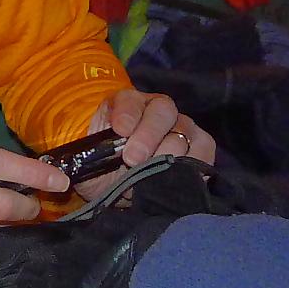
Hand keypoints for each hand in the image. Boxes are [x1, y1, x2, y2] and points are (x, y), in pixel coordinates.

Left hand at [78, 90, 215, 197]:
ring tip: (150, 173)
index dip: (127, 113)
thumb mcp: (86, 158)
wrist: (120, 187)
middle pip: (162, 111)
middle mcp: (157, 109)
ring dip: (166, 154)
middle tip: (132, 159)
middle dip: (147, 135)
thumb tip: (95, 156)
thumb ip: (89, 152)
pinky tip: (173, 176)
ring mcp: (182, 126)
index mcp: (125, 104)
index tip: (120, 131)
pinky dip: (190, 163)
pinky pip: (203, 148)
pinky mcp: (201, 145)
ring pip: (183, 132)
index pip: (130, 99)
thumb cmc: (101, 167)